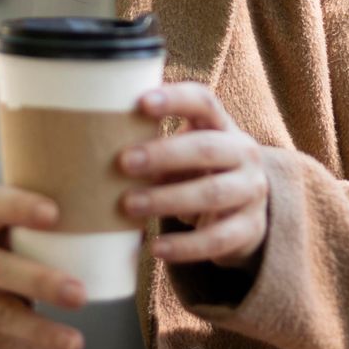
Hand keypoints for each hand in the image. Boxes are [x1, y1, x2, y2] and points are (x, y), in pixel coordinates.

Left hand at [118, 82, 269, 270]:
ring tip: (129, 206)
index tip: (141, 102)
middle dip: (164, 154)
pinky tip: (156, 248)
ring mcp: (251, 191)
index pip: (204, 102)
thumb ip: (156, 149)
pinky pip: (217, 239)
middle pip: (206, 148)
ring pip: (211, 193)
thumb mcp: (185, 154)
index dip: (175, 99)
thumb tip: (97, 150)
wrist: (244, 215)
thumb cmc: (198, 174)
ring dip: (167, 199)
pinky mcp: (250, 228)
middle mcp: (244, 153)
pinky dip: (185, 246)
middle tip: (123, 162)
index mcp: (223, 126)